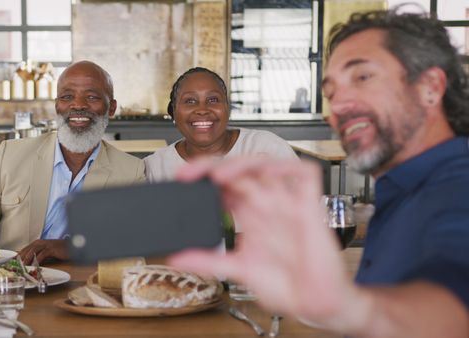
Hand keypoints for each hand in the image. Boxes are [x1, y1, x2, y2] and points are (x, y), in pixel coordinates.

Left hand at [18, 239, 67, 264]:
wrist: (70, 247)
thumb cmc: (58, 250)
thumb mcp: (45, 253)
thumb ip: (37, 256)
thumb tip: (28, 263)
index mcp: (37, 243)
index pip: (24, 250)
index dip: (17, 256)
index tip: (10, 262)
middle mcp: (39, 242)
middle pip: (26, 250)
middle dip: (19, 258)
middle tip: (13, 266)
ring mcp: (45, 245)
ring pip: (32, 251)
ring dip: (26, 259)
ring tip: (21, 266)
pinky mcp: (51, 249)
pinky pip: (42, 255)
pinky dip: (36, 260)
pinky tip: (33, 265)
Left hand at [168, 157, 353, 322]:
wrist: (318, 304)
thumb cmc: (288, 285)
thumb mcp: (240, 270)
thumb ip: (209, 261)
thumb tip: (178, 257)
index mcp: (250, 214)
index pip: (224, 184)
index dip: (202, 177)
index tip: (180, 181)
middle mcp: (267, 204)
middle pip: (239, 170)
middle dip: (212, 167)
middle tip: (188, 174)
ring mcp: (288, 202)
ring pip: (265, 165)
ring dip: (241, 164)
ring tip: (217, 175)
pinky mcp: (310, 205)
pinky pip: (303, 173)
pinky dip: (286, 165)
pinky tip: (266, 170)